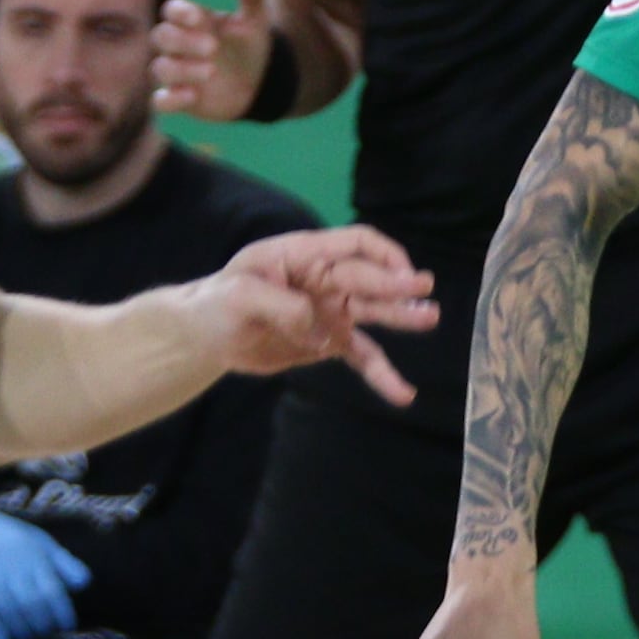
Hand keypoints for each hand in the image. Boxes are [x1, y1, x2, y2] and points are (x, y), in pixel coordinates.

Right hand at [0, 490, 91, 638]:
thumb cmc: (2, 535)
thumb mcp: (35, 539)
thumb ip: (61, 562)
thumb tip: (84, 584)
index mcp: (30, 553)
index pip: (52, 590)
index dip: (62, 613)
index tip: (67, 627)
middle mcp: (9, 565)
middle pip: (31, 605)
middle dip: (43, 626)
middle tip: (48, 638)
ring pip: (9, 612)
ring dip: (22, 633)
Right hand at [152, 0, 280, 118]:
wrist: (257, 82)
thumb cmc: (248, 43)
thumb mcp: (255, 20)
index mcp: (192, 21)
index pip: (171, 11)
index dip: (179, 12)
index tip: (197, 17)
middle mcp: (178, 45)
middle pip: (161, 37)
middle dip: (183, 41)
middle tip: (213, 47)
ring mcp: (176, 72)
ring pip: (159, 68)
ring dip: (181, 70)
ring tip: (212, 71)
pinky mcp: (178, 99)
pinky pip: (161, 101)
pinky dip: (170, 99)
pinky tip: (192, 96)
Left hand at [193, 225, 436, 402]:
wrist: (207, 336)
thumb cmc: (219, 303)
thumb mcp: (239, 296)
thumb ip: (281, 305)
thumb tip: (322, 330)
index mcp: (306, 256)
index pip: (356, 244)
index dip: (383, 255)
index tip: (401, 274)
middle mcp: (326, 281)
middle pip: (370, 279)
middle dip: (398, 286)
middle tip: (424, 294)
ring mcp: (331, 313)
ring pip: (375, 314)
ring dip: (403, 317)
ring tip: (430, 319)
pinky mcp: (329, 344)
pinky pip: (362, 357)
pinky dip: (382, 374)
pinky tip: (402, 394)